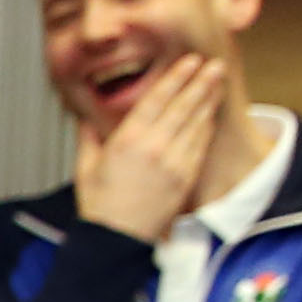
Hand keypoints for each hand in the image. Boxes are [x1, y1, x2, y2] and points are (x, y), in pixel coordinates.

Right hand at [71, 50, 229, 246]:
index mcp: (127, 140)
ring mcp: (174, 161)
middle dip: (201, 82)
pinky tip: (210, 113)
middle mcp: (154, 146)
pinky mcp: (186, 176)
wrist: (116, 239)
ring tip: (217, 82)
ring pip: (197, 121)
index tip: (189, 61)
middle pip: (184, 105)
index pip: (158, 99)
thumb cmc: (99, 207)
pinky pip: (201, 143)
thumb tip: (85, 120)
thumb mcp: (86, 168)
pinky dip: (207, 125)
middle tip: (214, 64)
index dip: (176, 77)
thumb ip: (89, 138)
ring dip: (209, 99)